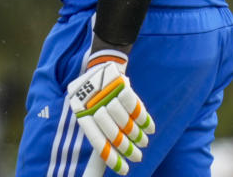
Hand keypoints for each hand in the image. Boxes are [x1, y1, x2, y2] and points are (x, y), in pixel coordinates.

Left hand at [68, 50, 154, 175]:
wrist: (100, 67)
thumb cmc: (95, 96)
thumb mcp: (88, 110)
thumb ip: (97, 129)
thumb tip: (107, 159)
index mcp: (82, 113)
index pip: (98, 142)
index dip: (112, 158)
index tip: (125, 170)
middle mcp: (93, 105)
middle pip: (114, 134)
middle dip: (128, 149)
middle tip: (138, 157)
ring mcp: (107, 94)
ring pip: (126, 122)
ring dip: (137, 136)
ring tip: (143, 143)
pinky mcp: (121, 85)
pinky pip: (135, 107)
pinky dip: (144, 120)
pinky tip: (150, 129)